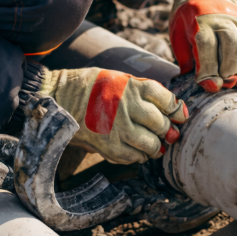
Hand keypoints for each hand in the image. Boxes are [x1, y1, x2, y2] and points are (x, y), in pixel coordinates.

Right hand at [38, 68, 187, 164]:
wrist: (57, 98)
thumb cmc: (90, 87)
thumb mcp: (118, 78)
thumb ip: (142, 91)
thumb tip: (169, 111)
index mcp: (132, 86)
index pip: (167, 100)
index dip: (177, 110)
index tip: (179, 115)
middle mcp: (127, 106)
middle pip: (160, 124)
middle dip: (166, 130)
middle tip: (166, 133)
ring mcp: (117, 128)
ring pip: (151, 144)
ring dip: (155, 147)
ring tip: (153, 145)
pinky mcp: (107, 146)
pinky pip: (133, 157)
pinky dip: (138, 157)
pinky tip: (136, 151)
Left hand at [169, 0, 236, 92]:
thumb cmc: (188, 23)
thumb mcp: (178, 38)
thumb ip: (188, 59)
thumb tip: (202, 85)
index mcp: (200, 23)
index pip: (207, 45)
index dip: (210, 69)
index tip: (213, 86)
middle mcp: (222, 20)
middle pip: (233, 43)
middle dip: (231, 67)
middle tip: (226, 83)